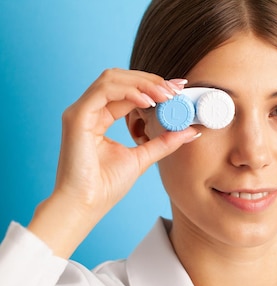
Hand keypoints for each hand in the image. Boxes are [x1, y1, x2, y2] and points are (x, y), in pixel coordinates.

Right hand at [28, 69, 198, 256]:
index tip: (178, 89)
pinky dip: (128, 92)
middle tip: (176, 89)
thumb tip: (190, 131)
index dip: (153, 86)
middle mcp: (89, 111)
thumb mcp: (141, 158)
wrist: (85, 206)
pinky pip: (104, 91)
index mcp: (100, 118)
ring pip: (111, 79)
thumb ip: (163, 142)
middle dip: (150, 80)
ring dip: (142, 83)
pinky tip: (148, 102)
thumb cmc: (105, 187)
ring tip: (165, 96)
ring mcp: (80, 112)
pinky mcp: (76, 117)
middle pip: (119, 78)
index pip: (128, 91)